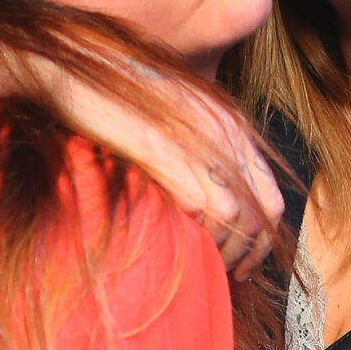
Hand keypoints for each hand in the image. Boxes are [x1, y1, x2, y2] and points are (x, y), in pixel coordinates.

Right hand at [0, 17, 283, 280]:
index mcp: (98, 65)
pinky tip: (198, 197)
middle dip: (239, 165)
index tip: (264, 202)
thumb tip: (105, 200)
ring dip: (213, 172)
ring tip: (248, 220)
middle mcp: (94, 52)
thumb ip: (69, 147)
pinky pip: (115, 116)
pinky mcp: (38, 65)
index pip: (183, 103)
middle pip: (189, 106)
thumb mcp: (22, 129)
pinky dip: (163, 159)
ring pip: (162, 112)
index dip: (231, 150)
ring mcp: (68, 54)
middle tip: (274, 218)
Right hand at [61, 65, 283, 278]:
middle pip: (262, 212)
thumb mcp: (173, 124)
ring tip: (205, 265)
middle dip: (248, 253)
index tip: (243, 262)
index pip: (270, 196)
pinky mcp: (175, 156)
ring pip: (239, 218)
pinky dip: (199, 233)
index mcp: (231, 126)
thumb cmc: (119, 101)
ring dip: (222, 250)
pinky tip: (182, 243)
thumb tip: (207, 204)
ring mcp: (202, 144)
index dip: (261, 238)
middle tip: (229, 274)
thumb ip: (198, 155)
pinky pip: (207, 210)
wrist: (80, 75)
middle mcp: (227, 134)